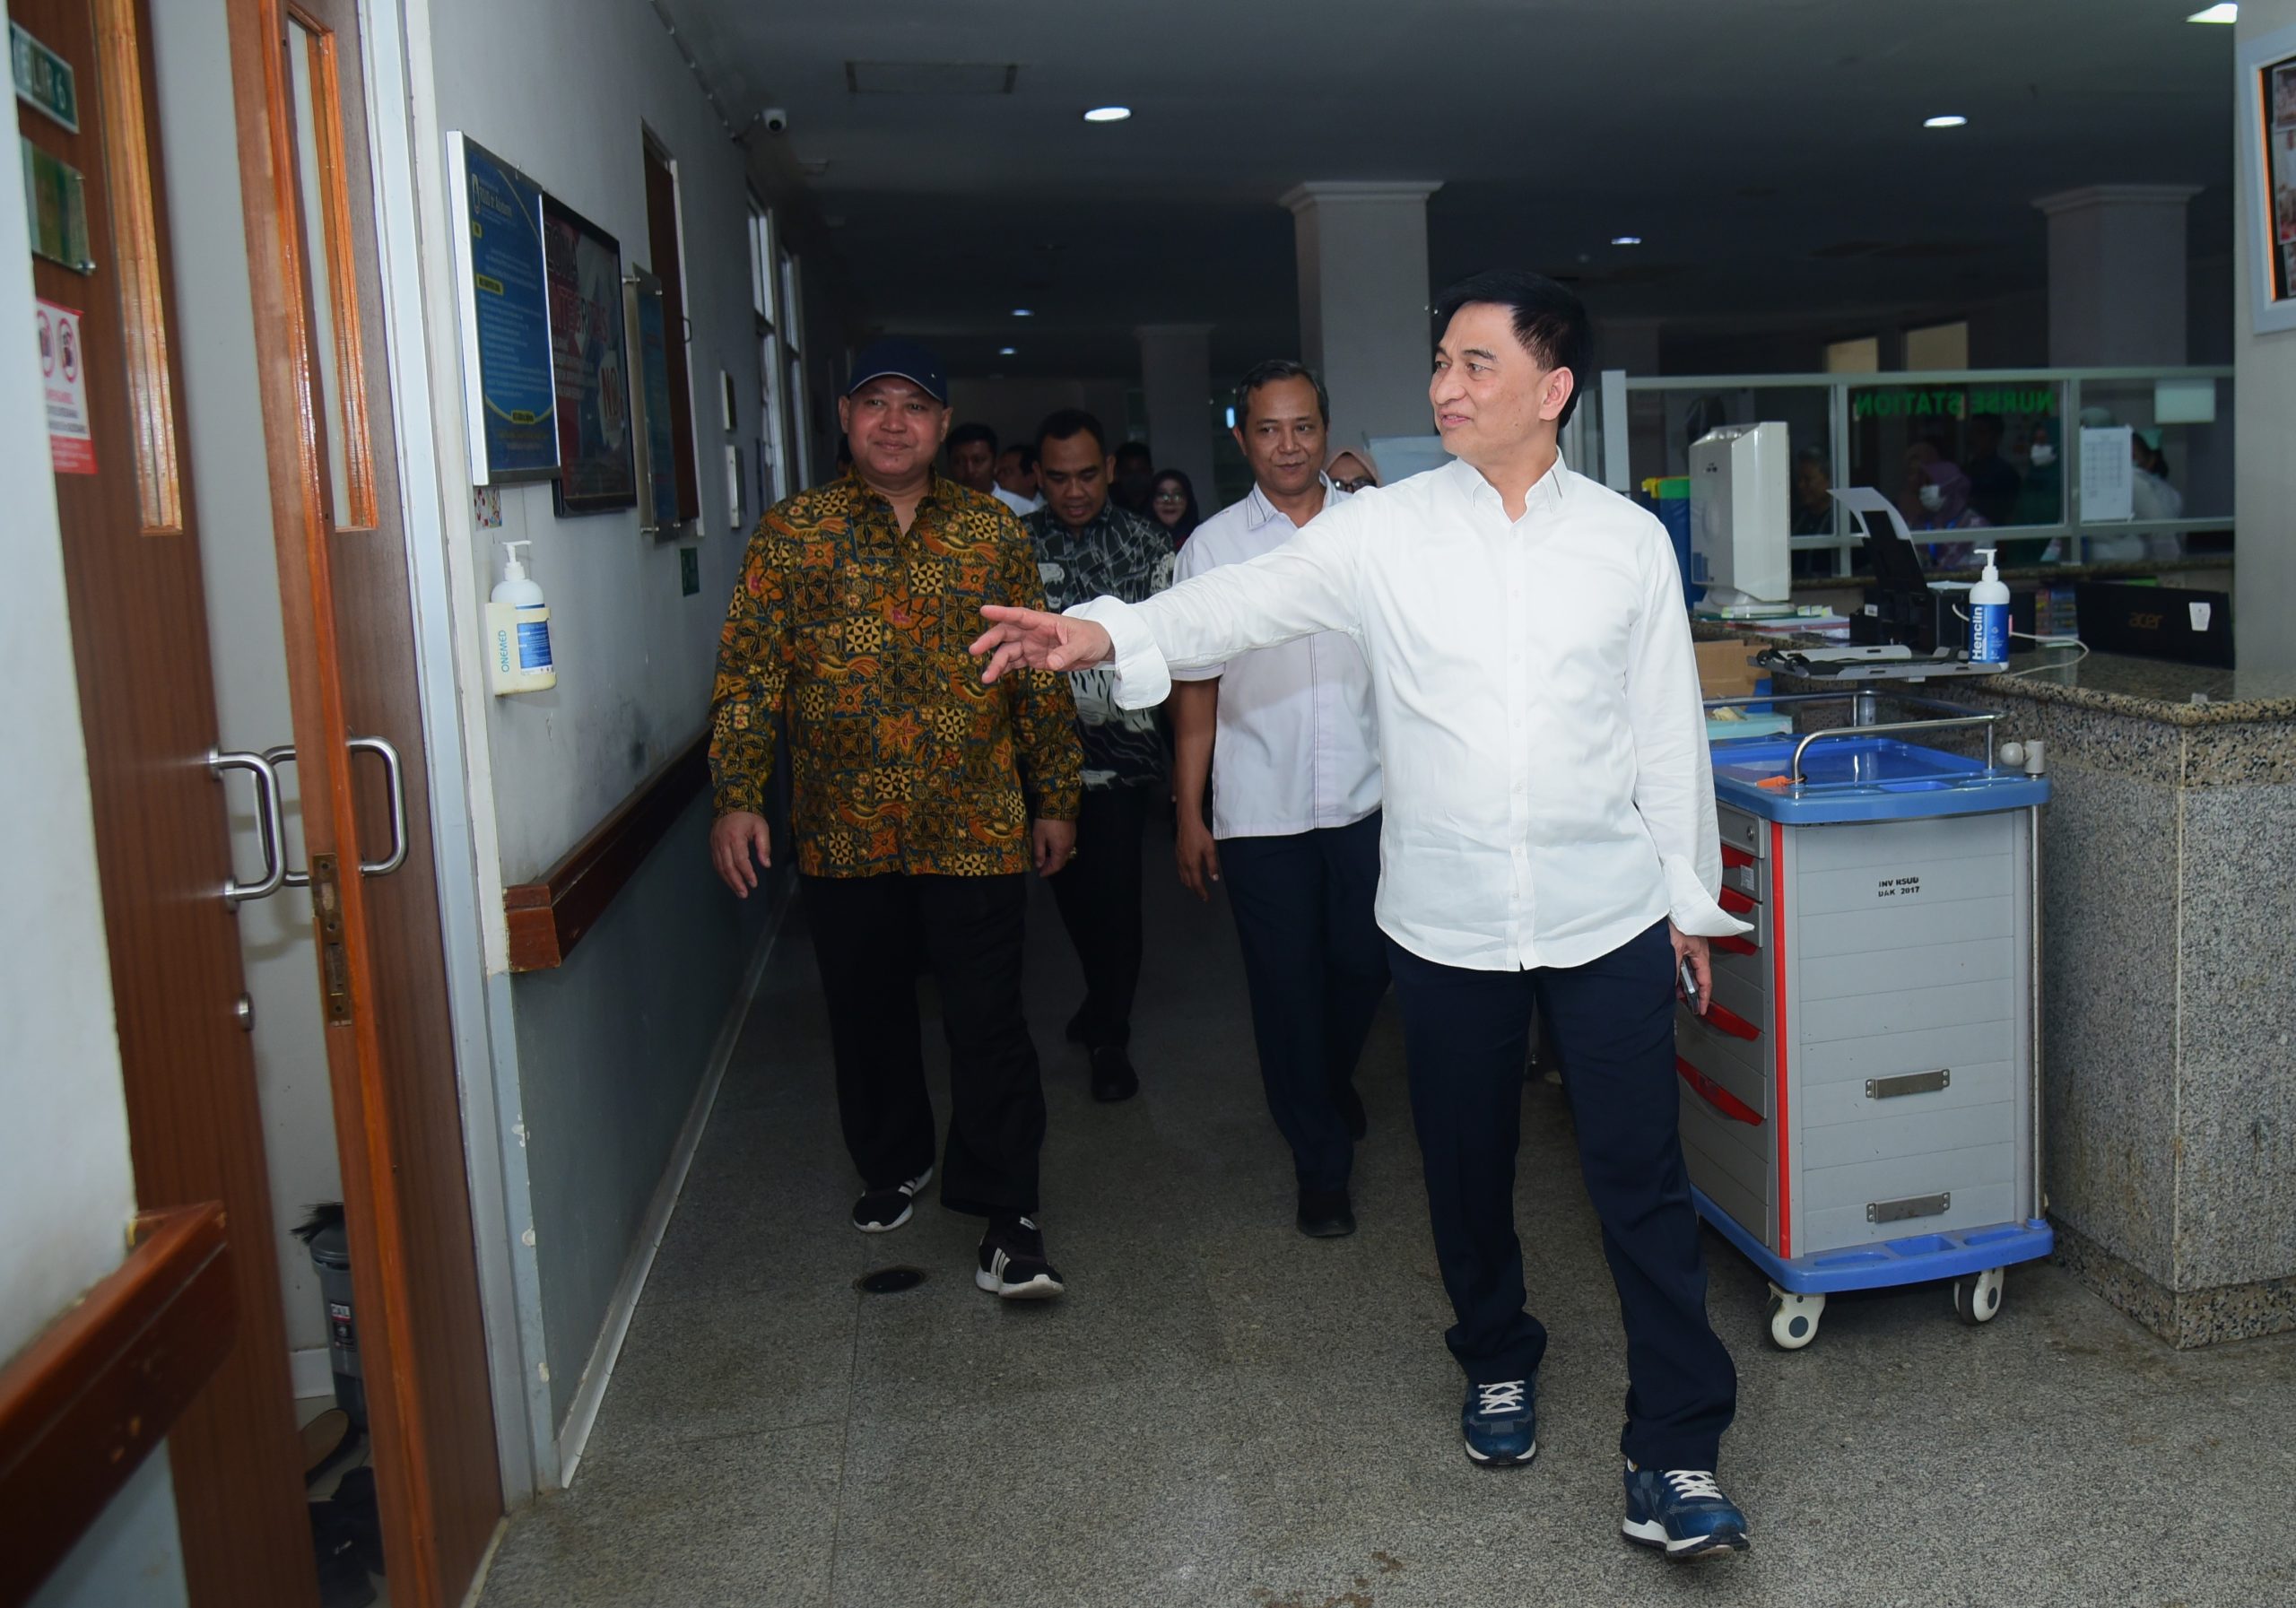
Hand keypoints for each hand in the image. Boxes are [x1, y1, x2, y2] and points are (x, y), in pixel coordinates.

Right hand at [710, 811, 771, 896]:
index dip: (747, 873)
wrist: (730, 805)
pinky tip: (730, 881)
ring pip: (720, 867)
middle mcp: (722, 842)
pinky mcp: (712, 846)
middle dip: (736, 882)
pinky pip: (716, 863)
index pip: (740, 859)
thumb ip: (764, 846)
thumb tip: (766, 864)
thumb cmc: (748, 817)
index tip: (754, 883)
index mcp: (735, 836)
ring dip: (729, 881)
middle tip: (744, 894)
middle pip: (728, 867)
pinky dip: (723, 874)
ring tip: (739, 892)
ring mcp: (715, 845)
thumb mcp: (761, 827)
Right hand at [972, 605, 1113, 683]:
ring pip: (1008, 652)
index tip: (984, 610)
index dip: (1001, 612)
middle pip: (1006, 633)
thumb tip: (1051, 663)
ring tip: (986, 678)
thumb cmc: (1091, 637)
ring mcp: (1031, 645)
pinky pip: (1014, 663)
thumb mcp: (1082, 644)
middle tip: (974, 650)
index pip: (1019, 615)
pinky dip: (1003, 670)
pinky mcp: (1033, 659)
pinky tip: (993, 677)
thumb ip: (1066, 653)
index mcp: (1043, 621)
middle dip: (990, 641)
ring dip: (996, 663)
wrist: (1097, 647)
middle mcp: (1033, 632)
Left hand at [1033, 817, 1076, 876]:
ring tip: (1045, 858)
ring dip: (1055, 858)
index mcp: (1060, 850)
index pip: (1055, 866)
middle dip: (1052, 866)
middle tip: (1042, 867)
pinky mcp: (1072, 832)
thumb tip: (1039, 864)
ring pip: (1064, 854)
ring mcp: (1072, 839)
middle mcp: (1069, 847)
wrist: (1058, 804)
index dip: (1048, 871)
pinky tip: (1052, 848)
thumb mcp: (1039, 837)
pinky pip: (1066, 847)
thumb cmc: (1046, 822)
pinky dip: (1059, 851)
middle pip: (1061, 861)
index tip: (1040, 874)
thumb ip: (1039, 852)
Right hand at [1175, 819, 1220, 901]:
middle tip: (1202, 894)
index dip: (1201, 893)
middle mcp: (1184, 864)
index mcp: (1192, 865)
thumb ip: (1212, 865)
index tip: (1206, 898)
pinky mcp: (1178, 854)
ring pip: (1183, 877)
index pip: (1196, 884)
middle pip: (1188, 883)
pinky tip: (1188, 874)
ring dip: (1189, 884)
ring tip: (1196, 886)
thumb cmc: (1199, 834)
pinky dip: (1185, 876)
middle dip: (1195, 890)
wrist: (1187, 823)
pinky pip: (1180, 870)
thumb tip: (1214, 878)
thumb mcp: (1210, 850)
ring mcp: (1179, 859)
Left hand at [1670, 923, 1710, 1016]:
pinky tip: (1668, 975)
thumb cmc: (1671, 921)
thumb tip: (1673, 986)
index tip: (1700, 1008)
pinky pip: (1679, 961)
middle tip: (1684, 1001)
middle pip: (1697, 975)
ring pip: (1687, 969)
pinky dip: (1675, 971)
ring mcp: (1688, 945)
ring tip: (1673, 990)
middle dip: (1691, 990)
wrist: (1661, 909)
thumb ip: (1674, 971)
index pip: (1706, 980)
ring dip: (1681, 980)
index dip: (1703, 997)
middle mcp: (1696, 949)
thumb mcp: (1673, 951)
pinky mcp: (1678, 941)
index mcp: (1701, 951)